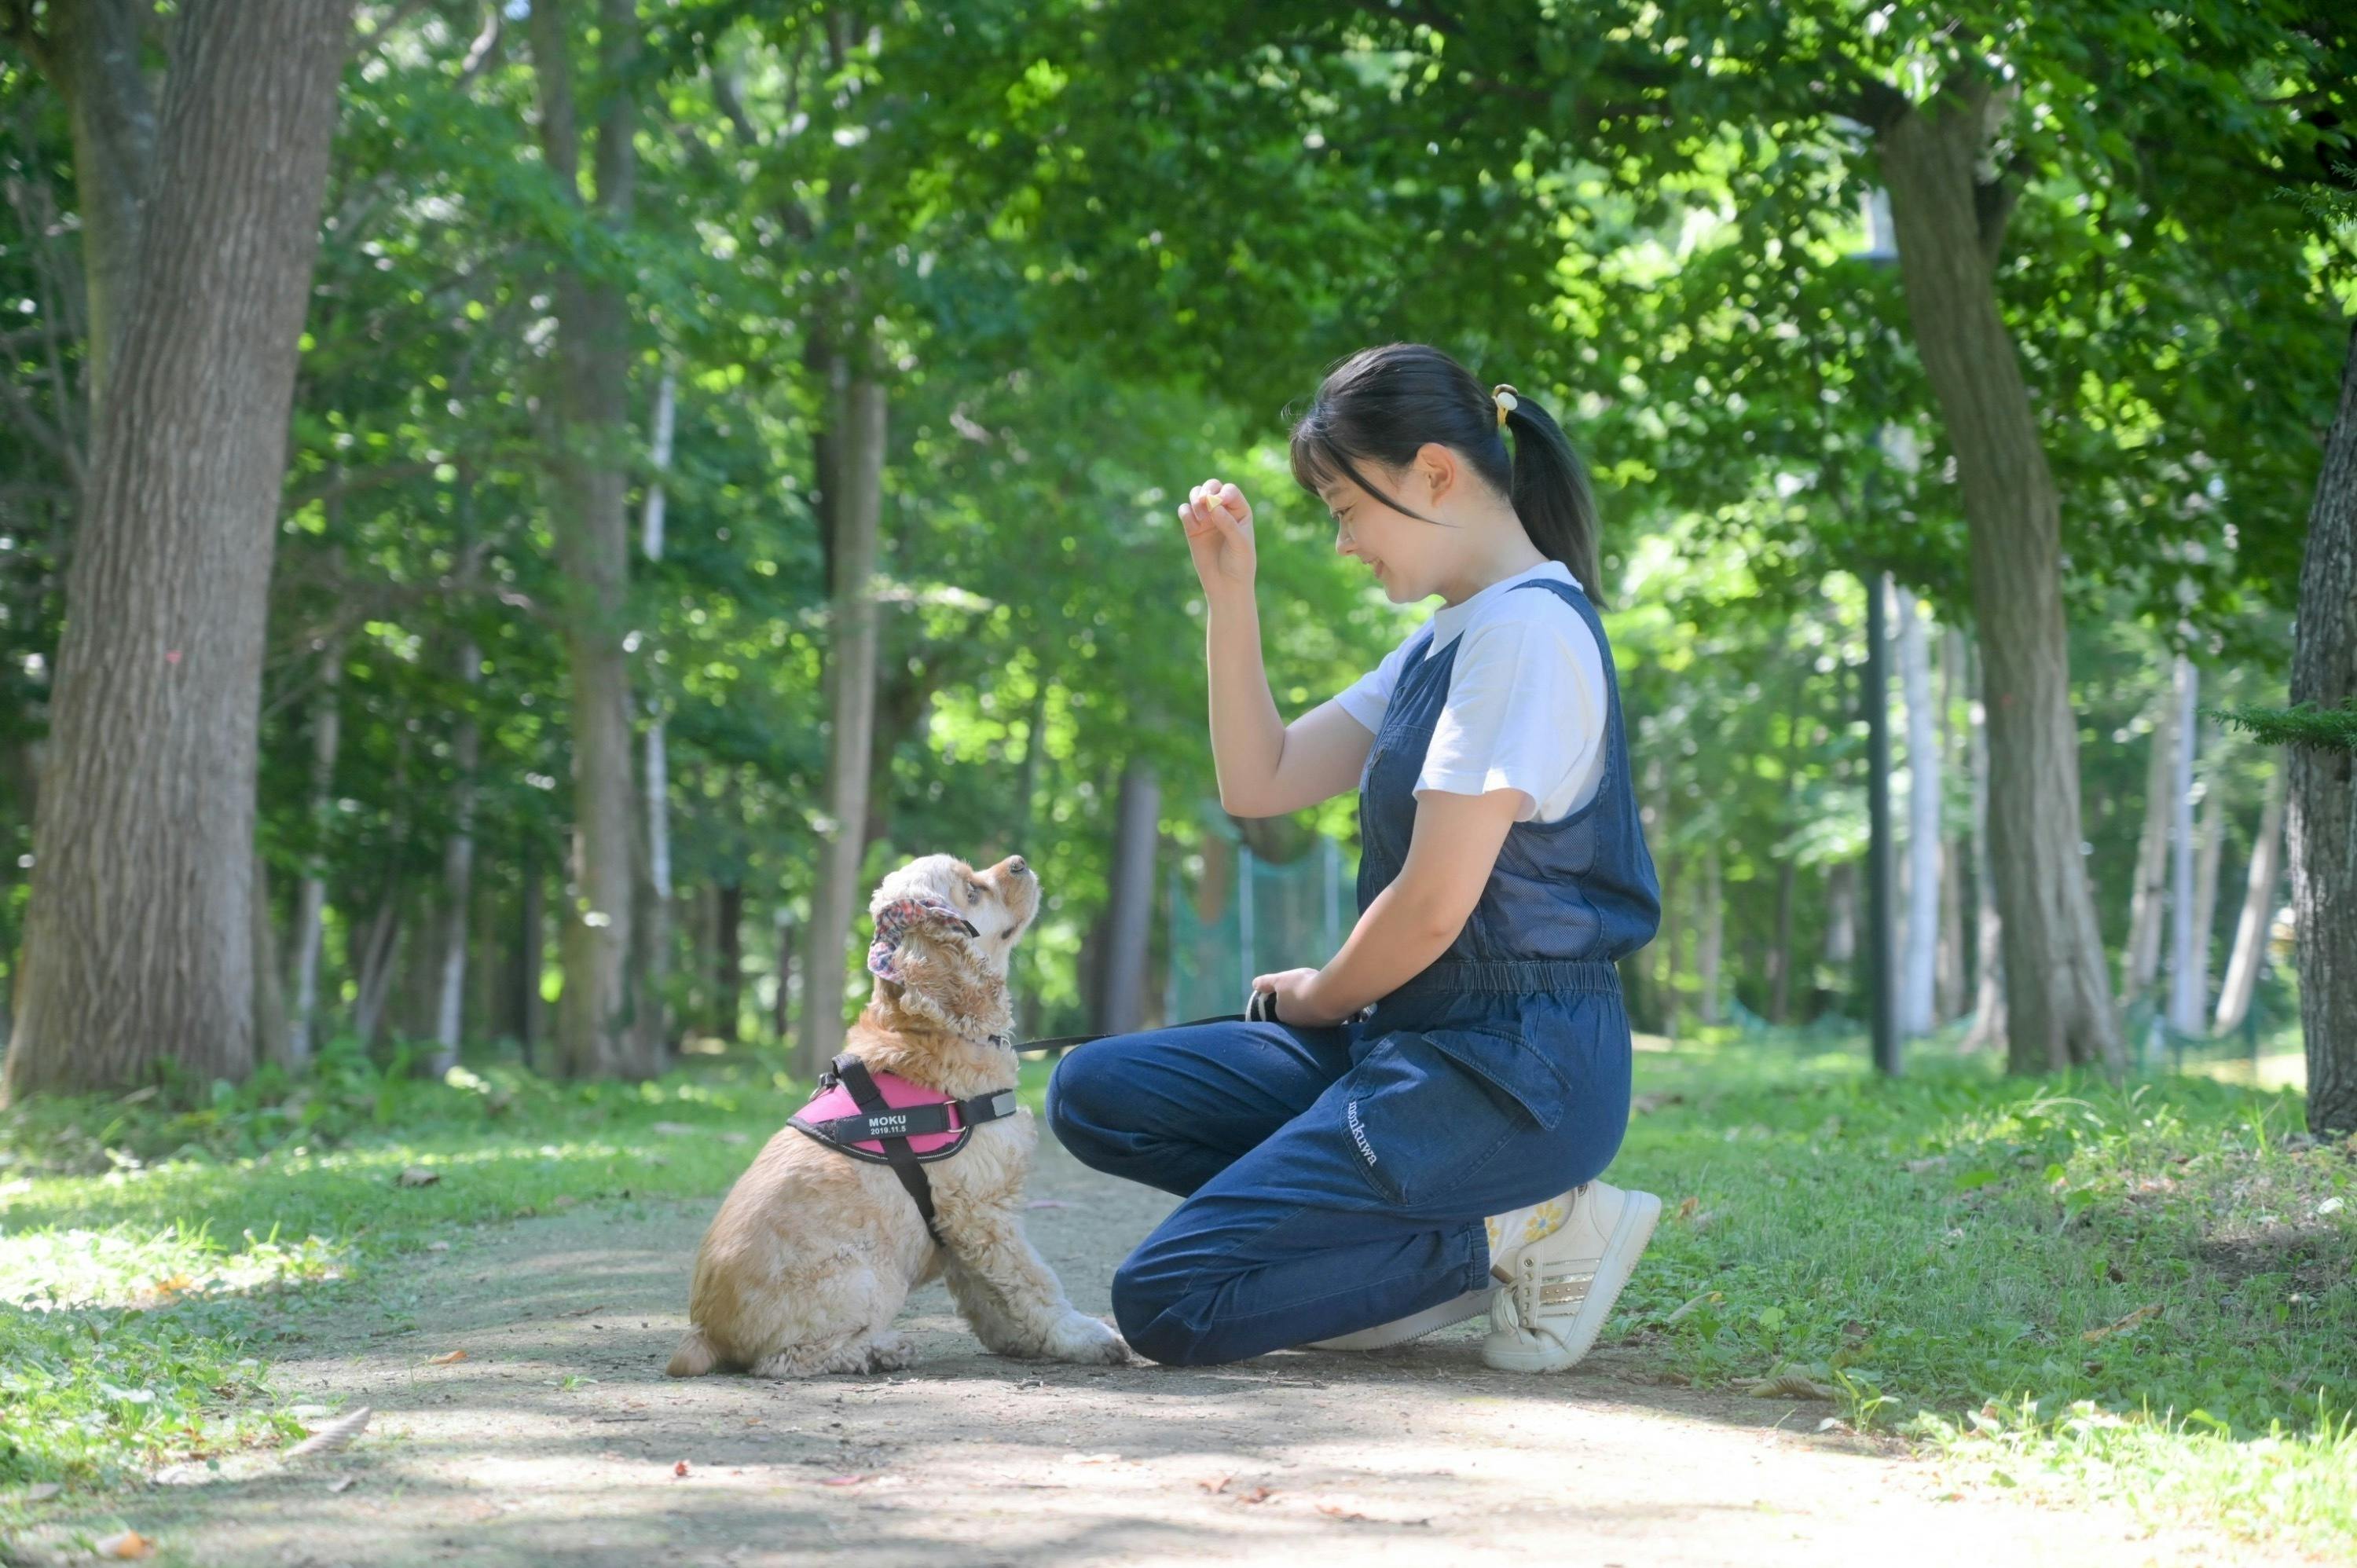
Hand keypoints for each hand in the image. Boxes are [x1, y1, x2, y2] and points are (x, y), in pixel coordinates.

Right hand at [1179, 476, 1256, 595]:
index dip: (1223, 493)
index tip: (1218, 501)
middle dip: (1206, 490)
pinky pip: (1184, 511)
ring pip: (1196, 495)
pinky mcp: (1192, 529)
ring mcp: (1207, 519)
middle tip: (1203, 500)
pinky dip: (1185, 512)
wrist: (1226, 585)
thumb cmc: (1240, 564)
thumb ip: (1228, 524)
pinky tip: (1192, 524)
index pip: (1230, 491)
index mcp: (1240, 511)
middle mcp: (1223, 511)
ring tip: (1200, 515)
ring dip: (1195, 499)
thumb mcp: (1240, 544)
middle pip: (1212, 487)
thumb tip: (1213, 505)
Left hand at [1249, 966, 1349, 1027]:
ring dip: (1314, 1007)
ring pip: (1313, 1016)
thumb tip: (1254, 984)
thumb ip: (1267, 982)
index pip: (1280, 1009)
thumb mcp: (1280, 980)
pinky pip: (1328, 1016)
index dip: (1283, 1000)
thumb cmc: (1301, 987)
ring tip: (1320, 993)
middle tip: (1305, 992)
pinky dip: (1328, 1008)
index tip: (1289, 992)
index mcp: (1283, 1015)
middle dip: (1300, 1005)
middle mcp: (1298, 1025)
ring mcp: (1316, 1027)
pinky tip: (1332, 999)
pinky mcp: (1332, 1025)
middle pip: (1297, 1014)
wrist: (1330, 996)